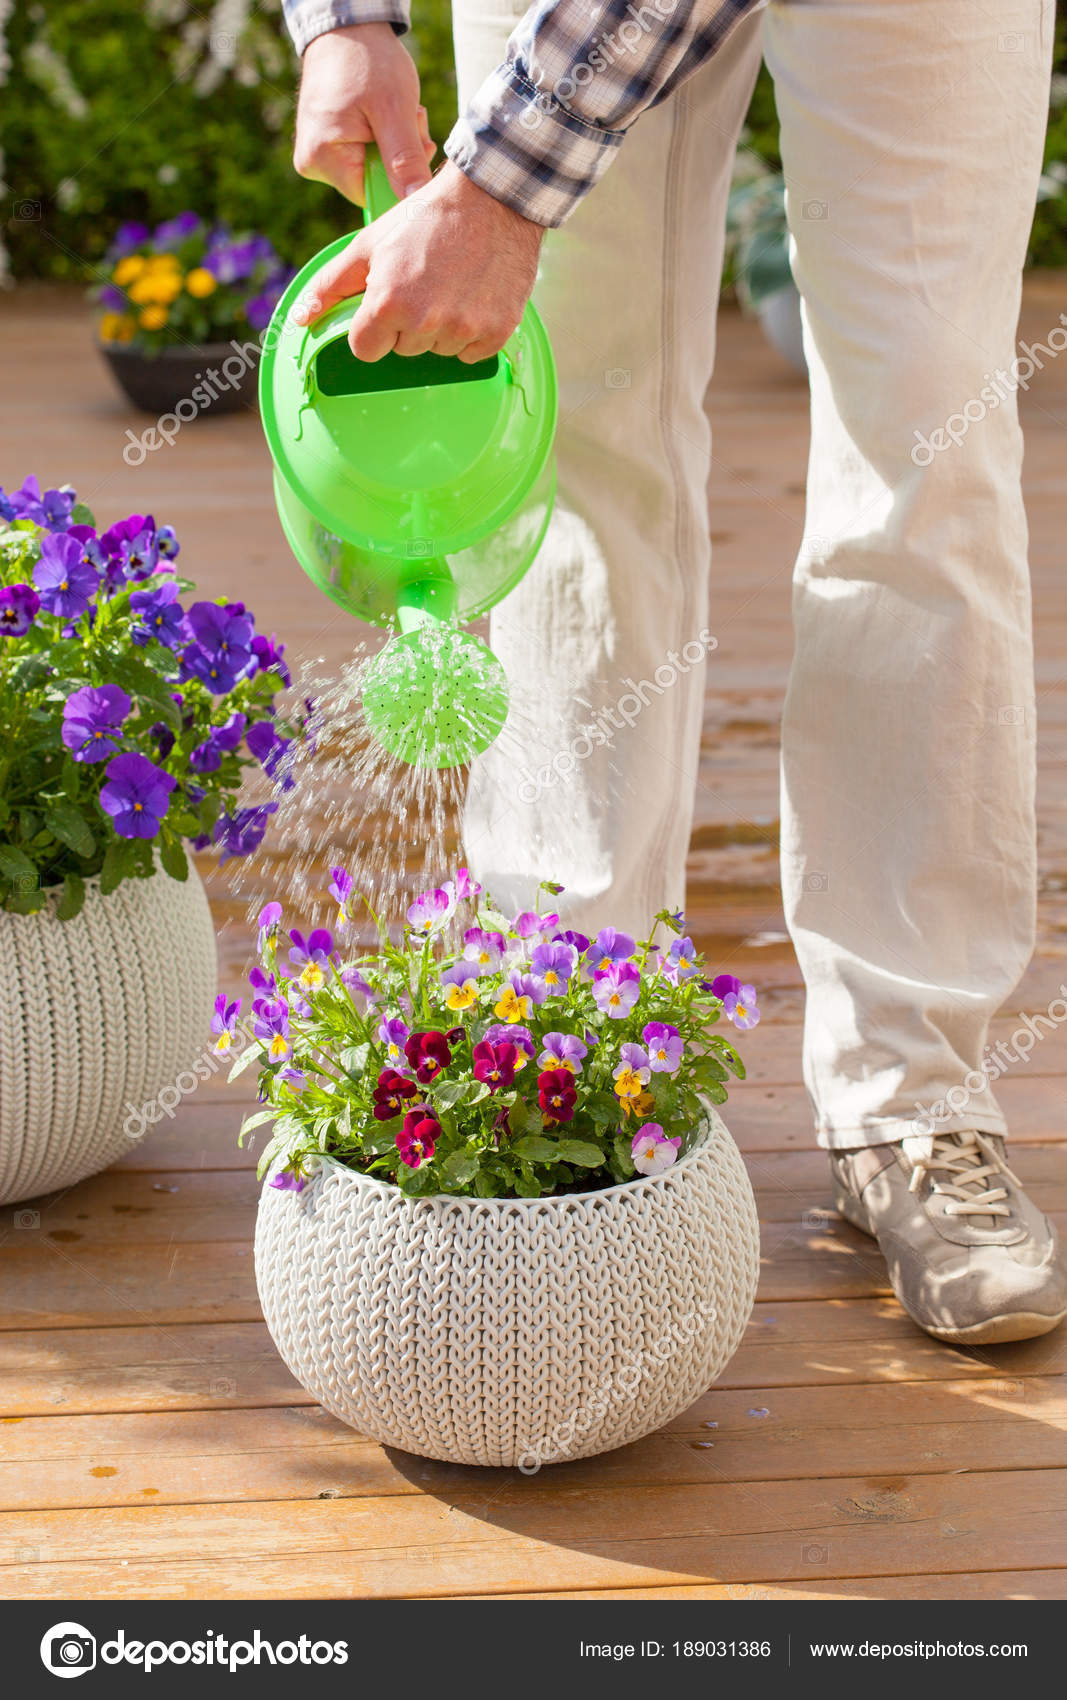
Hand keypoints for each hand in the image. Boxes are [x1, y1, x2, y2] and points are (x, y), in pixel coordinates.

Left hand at [291, 162, 546, 363]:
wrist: (492, 198)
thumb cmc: (425, 217)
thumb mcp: (369, 244)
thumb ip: (332, 284)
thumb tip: (300, 318)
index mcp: (388, 302)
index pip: (365, 350)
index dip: (373, 327)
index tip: (387, 302)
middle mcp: (425, 323)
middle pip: (404, 350)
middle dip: (409, 324)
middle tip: (425, 282)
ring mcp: (463, 330)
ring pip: (439, 352)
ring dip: (441, 328)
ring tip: (452, 284)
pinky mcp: (495, 332)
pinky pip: (472, 354)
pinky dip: (472, 332)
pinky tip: (474, 296)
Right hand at [294, 22, 435, 204]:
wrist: (348, 27)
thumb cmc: (368, 60)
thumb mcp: (394, 111)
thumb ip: (405, 160)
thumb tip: (416, 201)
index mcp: (322, 159)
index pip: (373, 197)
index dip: (402, 177)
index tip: (418, 143)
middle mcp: (312, 162)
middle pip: (373, 183)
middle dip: (401, 157)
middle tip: (412, 119)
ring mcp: (317, 153)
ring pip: (373, 168)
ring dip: (397, 144)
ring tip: (397, 109)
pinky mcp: (325, 143)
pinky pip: (364, 155)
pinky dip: (384, 137)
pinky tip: (386, 112)